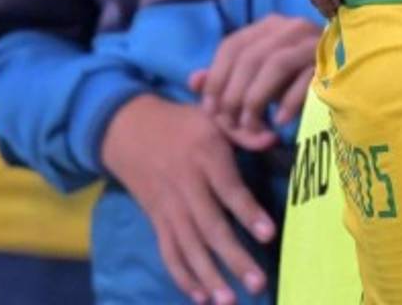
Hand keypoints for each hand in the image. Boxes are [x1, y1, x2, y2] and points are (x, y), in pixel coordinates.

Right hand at [101, 94, 274, 304]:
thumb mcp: (212, 115)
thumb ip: (243, 131)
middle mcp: (185, 186)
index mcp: (204, 156)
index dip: (248, 213)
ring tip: (229, 301)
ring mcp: (168, 207)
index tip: (268, 235)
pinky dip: (182, 275)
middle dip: (234, 259)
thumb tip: (274, 139)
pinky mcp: (156, 220)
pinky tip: (200, 297)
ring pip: (190, 247)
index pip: (229, 189)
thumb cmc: (182, 123)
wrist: (126, 129)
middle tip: (258, 284)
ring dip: (209, 277)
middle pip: (211, 227)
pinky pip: (169, 251)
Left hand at [188, 14, 321, 150]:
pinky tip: (279, 122)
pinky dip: (287, 103)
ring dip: (256, 100)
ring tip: (253, 127)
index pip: (232, 45)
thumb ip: (226, 78)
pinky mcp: (334, 61)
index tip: (211, 109)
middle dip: (234, 95)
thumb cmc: (297, 79)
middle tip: (232, 125)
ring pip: (274, 64)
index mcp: (269, 26)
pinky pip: (305, 79)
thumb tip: (195, 81)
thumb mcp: (257, 77)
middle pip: (251, 56)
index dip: (216, 78)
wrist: (352, 79)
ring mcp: (314, 41)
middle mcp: (291, 27)